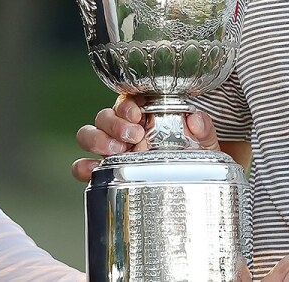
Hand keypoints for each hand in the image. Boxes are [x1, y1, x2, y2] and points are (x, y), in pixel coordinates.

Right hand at [70, 94, 220, 181]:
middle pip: (104, 115)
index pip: (127, 99)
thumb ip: (203, 129)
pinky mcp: (104, 172)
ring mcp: (112, 150)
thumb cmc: (195, 159)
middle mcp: (124, 129)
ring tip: (117, 150)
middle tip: (133, 135)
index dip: (127, 103)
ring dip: (98, 139)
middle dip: (114, 123)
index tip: (137, 113)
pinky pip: (83, 165)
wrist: (194, 188)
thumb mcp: (205, 143)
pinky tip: (93, 170)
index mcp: (145, 115)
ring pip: (89, 133)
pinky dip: (84, 166)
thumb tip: (196, 119)